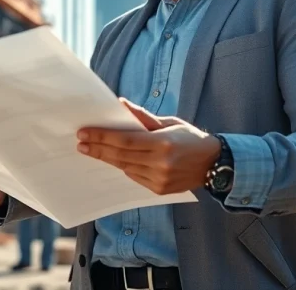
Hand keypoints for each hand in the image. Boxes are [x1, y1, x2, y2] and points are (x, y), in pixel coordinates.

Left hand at [77, 98, 220, 194]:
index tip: (84, 133)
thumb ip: (143, 117)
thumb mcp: (169, 122)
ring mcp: (160, 179)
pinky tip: (115, 160)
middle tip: (81, 143)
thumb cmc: (190, 138)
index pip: (124, 140)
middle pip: (120, 155)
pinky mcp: (160, 190)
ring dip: (107, 158)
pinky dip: (124, 167)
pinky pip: (134, 177)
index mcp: (163, 143)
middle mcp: (160, 163)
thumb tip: (121, 104)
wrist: (214, 164)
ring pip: (125, 167)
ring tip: (91, 150)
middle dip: (98, 148)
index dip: (102, 136)